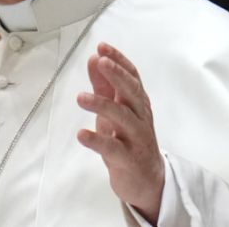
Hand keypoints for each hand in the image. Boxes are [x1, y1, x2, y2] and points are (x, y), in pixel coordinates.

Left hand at [76, 43, 163, 223]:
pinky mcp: (128, 159)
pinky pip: (113, 149)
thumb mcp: (115, 110)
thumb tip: (94, 59)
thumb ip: (104, 86)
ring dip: (101, 105)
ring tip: (81, 97)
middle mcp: (140, 117)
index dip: (119, 60)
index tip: (102, 47)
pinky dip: (97, 140)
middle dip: (117, 76)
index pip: (132, 76)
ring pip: (123, 118)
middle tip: (101, 62)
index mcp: (137, 103)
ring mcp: (136, 138)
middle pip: (132, 92)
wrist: (147, 180)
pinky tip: (81, 134)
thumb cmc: (128, 140)